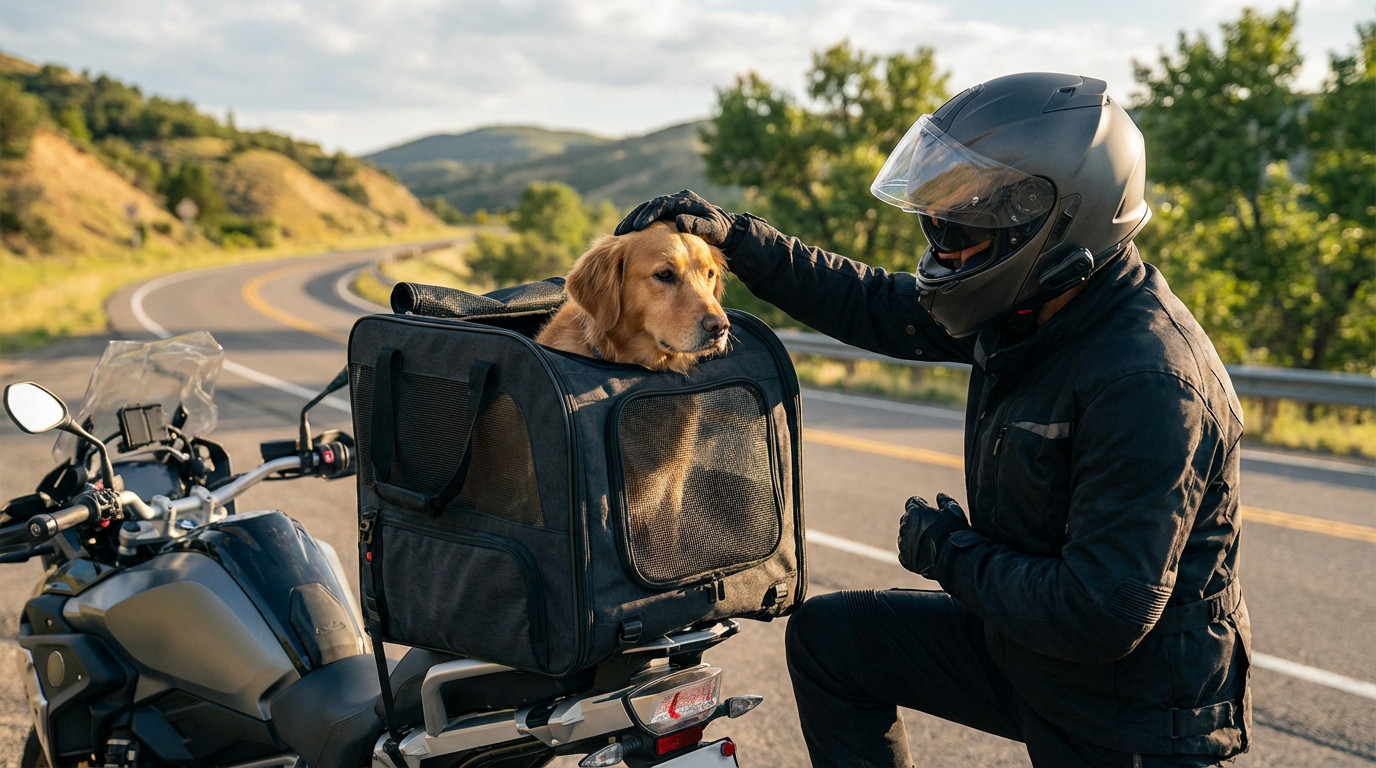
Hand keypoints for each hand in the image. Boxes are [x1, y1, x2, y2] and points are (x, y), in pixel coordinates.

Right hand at [614, 190, 748, 251]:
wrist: (726, 233)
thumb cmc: (720, 233)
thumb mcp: (712, 230)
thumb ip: (698, 225)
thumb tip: (679, 220)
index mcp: (685, 201)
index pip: (662, 205)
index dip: (648, 215)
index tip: (638, 227)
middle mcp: (676, 201)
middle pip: (650, 206)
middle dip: (635, 218)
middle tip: (622, 230)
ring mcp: (672, 209)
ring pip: (648, 213)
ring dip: (634, 222)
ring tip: (620, 234)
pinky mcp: (669, 217)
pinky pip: (651, 221)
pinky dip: (640, 228)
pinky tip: (630, 239)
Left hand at [897, 493, 969, 576]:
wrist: (953, 559)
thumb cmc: (955, 532)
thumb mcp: (955, 512)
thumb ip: (946, 502)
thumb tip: (939, 495)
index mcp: (915, 511)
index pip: (912, 503)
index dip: (921, 506)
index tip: (927, 509)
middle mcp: (905, 525)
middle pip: (907, 519)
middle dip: (917, 522)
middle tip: (930, 528)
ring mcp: (903, 542)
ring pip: (905, 536)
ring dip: (913, 537)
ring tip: (930, 542)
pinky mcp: (905, 558)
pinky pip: (905, 553)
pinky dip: (912, 553)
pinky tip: (925, 554)